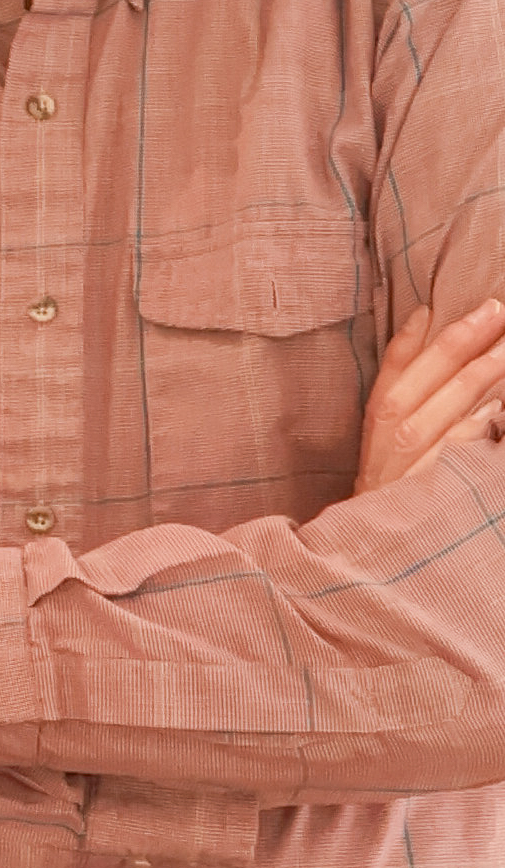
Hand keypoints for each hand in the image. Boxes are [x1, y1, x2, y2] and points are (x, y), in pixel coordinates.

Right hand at [357, 296, 504, 493]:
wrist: (388, 559)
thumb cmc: (402, 490)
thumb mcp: (395, 440)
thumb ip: (406, 380)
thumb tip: (423, 316)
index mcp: (376, 438)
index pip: (388, 384)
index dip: (408, 346)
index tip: (437, 308)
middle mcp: (382, 458)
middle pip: (408, 398)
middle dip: (452, 352)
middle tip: (495, 312)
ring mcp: (400, 482)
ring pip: (426, 428)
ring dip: (469, 384)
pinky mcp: (422, 504)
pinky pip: (447, 463)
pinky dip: (469, 435)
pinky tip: (495, 411)